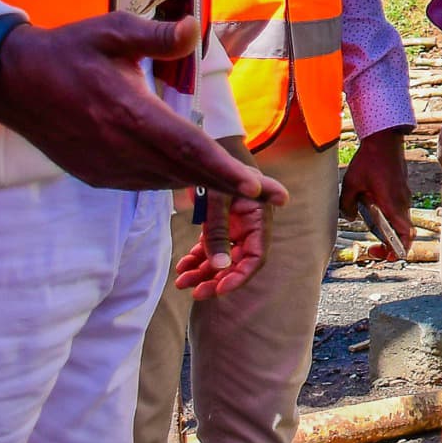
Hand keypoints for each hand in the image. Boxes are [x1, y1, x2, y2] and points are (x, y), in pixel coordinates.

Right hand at [0, 13, 290, 202]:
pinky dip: (172, 180)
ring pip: (167, 181)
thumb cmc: (68, 50)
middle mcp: (121, 148)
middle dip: (233, 185)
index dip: (226, 171)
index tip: (259, 187)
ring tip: (242, 185)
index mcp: (131, 113)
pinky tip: (191, 175)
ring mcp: (106, 167)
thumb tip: (194, 28)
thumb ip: (156, 35)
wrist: (12, 81)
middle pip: (187, 173)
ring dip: (204, 183)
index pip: (189, 149)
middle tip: (274, 196)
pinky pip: (144, 182)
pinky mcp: (95, 174)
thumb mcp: (112, 31)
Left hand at [174, 158, 268, 299]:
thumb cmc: (217, 167)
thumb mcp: (217, 198)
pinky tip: (183, 267)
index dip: (239, 275)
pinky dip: (198, 259)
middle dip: (216, 279)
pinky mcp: (221, 226)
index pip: (255, 256)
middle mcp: (250, 225)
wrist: (205, 150)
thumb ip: (219, 231)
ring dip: (203, 272)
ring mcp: (235, 227)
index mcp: (259, 217)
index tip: (220, 288)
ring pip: (221, 258)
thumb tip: (221, 266)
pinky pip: (211, 248)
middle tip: (196, 292)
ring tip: (182, 281)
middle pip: (238, 262)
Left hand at [339, 127, 414, 249]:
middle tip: (373, 249)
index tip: (385, 255)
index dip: (399, 250)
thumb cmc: (369, 160)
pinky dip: (390, 219)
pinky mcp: (402, 190)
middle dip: (390, 246)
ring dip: (390, 231)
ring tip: (371, 228)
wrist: (384, 139)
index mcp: (392, 205)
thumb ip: (347, 205)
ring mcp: (404, 197)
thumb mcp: (351, 183)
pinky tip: (374, 210)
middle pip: (405, 234)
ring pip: (402, 223)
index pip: (406, 236)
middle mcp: (402, 203)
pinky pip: (399, 211)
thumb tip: (349, 218)